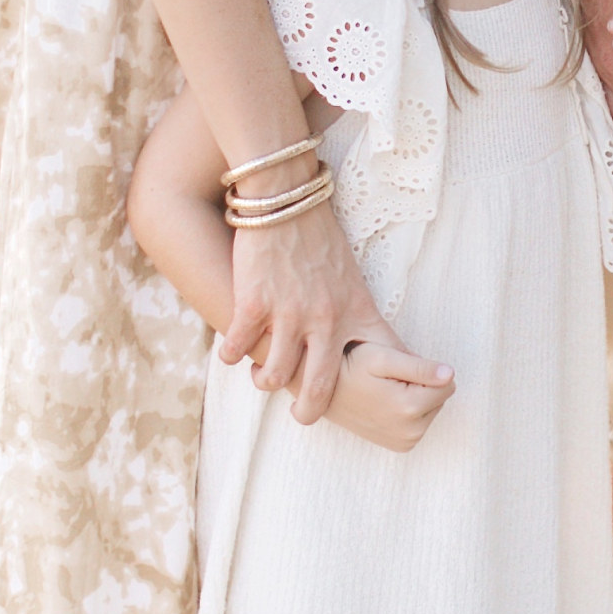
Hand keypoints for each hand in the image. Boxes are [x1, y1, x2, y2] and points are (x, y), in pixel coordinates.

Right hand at [218, 201, 389, 425]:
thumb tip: (368, 343)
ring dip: (265, 381)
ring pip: (275, 374)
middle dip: (310, 410)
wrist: (285, 198)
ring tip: (262, 377)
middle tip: (303, 416)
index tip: (372, 402)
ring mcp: (289, 312)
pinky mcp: (254, 302)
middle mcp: (325, 318)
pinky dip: (232, 356)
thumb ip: (354, 311)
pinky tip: (231, 354)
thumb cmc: (319, 236)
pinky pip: (238, 347)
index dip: (380, 387)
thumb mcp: (351, 275)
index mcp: (355, 309)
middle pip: (321, 385)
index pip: (379, 359)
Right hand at [327, 336, 455, 453]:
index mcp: (409, 408)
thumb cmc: (351, 367)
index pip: (448, 383)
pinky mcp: (400, 446)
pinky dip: (408, 410)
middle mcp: (411, 432)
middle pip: (441, 397)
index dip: (426, 370)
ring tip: (384, 391)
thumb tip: (450, 374)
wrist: (322, 393)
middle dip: (422, 384)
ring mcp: (405, 442)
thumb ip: (419, 366)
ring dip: (415, 397)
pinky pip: (421, 421)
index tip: (399, 370)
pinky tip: (384, 404)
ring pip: (432, 408)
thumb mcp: (382, 358)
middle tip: (389, 380)